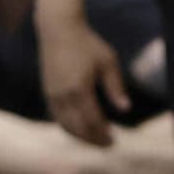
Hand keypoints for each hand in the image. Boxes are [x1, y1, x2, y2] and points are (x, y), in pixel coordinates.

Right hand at [36, 16, 129, 145]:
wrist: (59, 30)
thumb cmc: (87, 43)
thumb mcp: (108, 61)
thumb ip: (116, 87)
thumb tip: (125, 108)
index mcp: (80, 88)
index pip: (92, 120)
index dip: (102, 133)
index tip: (113, 140)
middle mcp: (63, 95)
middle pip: (78, 128)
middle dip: (92, 139)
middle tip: (106, 144)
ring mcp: (53, 95)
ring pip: (66, 125)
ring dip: (80, 136)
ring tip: (94, 139)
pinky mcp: (47, 93)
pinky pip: (57, 118)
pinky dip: (69, 127)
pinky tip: (80, 128)